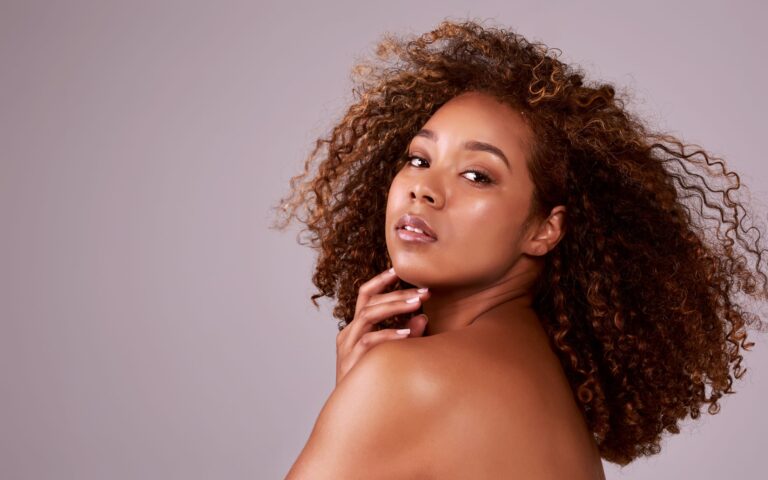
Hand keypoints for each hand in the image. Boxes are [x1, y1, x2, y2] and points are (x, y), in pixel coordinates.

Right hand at [335, 268, 429, 385]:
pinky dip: (389, 335)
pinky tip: (408, 333)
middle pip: (369, 301)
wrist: (355, 415)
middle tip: (423, 291)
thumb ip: (409, 334)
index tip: (399, 269)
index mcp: (357, 328)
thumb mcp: (397, 352)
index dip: (381, 280)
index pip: (365, 295)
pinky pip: (369, 341)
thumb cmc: (377, 382)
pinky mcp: (351, 362)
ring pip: (368, 315)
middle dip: (397, 293)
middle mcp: (349, 333)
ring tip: (418, 304)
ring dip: (394, 306)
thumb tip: (423, 316)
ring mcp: (348, 346)